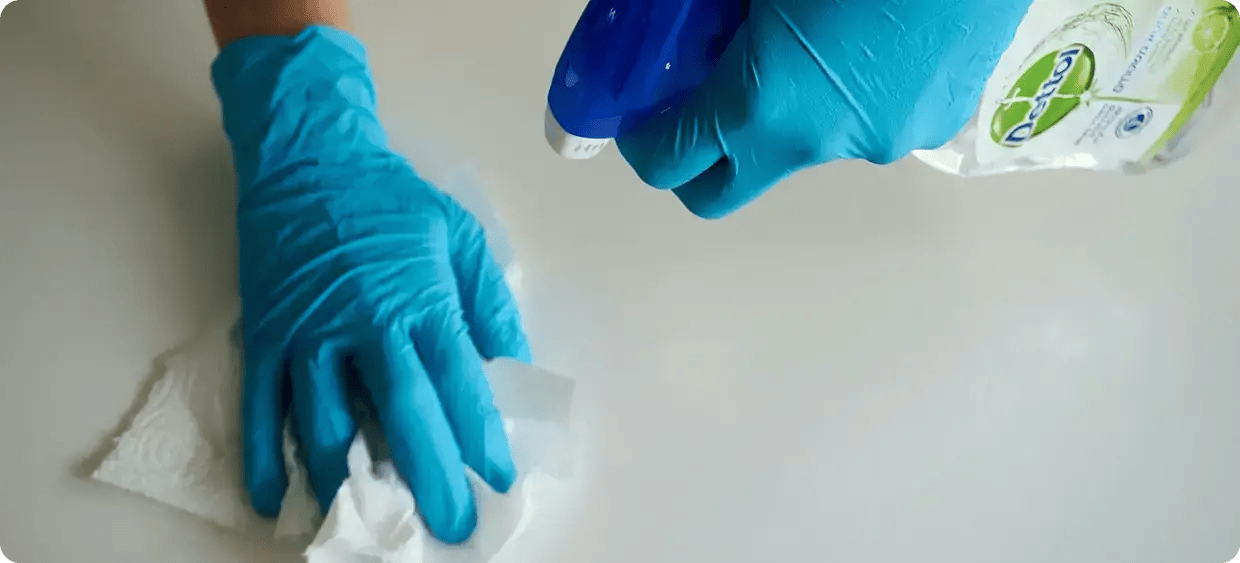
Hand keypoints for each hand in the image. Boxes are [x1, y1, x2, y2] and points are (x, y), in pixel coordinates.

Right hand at [212, 27, 529, 542]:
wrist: (308, 156)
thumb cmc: (390, 198)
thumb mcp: (460, 236)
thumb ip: (488, 304)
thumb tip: (514, 367)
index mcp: (419, 301)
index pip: (458, 385)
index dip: (480, 440)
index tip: (499, 482)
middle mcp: (364, 326)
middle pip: (401, 418)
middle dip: (429, 480)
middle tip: (449, 527)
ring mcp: (307, 335)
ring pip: (327, 424)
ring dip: (350, 483)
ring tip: (371, 524)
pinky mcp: (264, 336)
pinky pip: (260, 407)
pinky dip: (263, 458)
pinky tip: (277, 499)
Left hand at [617, 0, 1034, 217]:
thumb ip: (705, 10)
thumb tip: (680, 18)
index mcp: (763, 104)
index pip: (670, 163)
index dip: (642, 144)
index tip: (640, 117)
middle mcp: (818, 143)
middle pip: (724, 193)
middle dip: (698, 162)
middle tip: (696, 106)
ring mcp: (881, 141)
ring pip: (801, 148)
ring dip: (784, 113)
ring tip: (808, 41)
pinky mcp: (935, 125)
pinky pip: (866, 123)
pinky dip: (848, 96)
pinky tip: (870, 38)